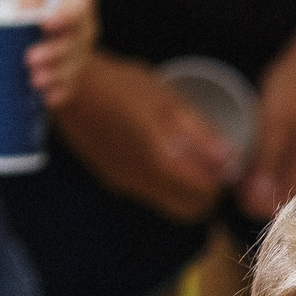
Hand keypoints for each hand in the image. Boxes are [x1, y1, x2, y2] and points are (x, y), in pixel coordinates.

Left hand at [0, 0, 97, 105]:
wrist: (26, 18)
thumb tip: (23, 13)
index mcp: (77, 1)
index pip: (78, 9)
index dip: (64, 16)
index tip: (46, 23)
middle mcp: (85, 28)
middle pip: (76, 43)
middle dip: (54, 53)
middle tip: (30, 58)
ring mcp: (82, 53)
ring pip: (74, 67)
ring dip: (55, 75)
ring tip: (34, 80)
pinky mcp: (74, 73)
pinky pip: (71, 86)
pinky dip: (59, 93)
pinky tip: (47, 98)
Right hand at [55, 54, 233, 222]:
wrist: (64, 85)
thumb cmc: (120, 86)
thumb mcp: (166, 101)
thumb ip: (201, 134)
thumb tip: (231, 160)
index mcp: (158, 163)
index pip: (205, 195)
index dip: (220, 182)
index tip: (223, 163)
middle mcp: (140, 182)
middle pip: (190, 210)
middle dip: (206, 193)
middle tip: (209, 166)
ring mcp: (123, 184)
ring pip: (169, 205)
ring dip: (185, 191)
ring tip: (186, 158)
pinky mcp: (111, 179)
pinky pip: (148, 194)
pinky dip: (163, 184)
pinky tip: (160, 154)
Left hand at [240, 32, 295, 218]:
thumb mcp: (277, 122)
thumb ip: (268, 163)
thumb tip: (253, 203)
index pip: (273, 209)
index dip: (246, 200)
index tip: (227, 177)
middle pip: (274, 203)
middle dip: (249, 190)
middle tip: (229, 161)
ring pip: (276, 189)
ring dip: (254, 179)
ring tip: (239, 153)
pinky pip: (280, 176)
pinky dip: (263, 169)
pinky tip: (252, 151)